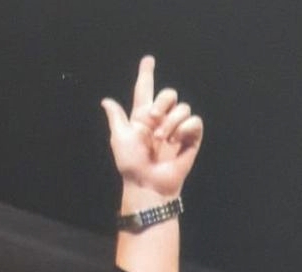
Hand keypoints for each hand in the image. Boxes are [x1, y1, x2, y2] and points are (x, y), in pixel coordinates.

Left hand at [101, 56, 202, 200]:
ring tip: (162, 140)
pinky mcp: (191, 138)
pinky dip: (185, 129)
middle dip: (162, 102)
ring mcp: (177, 128)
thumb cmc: (131, 164)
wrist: (147, 182)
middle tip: (152, 119)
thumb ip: (116, 118)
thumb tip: (106, 101)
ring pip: (182, 107)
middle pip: (169, 93)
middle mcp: (161, 120)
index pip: (145, 91)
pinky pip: (194, 121)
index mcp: (142, 118)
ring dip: (171, 122)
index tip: (148, 60)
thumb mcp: (119, 138)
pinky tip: (176, 142)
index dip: (146, 74)